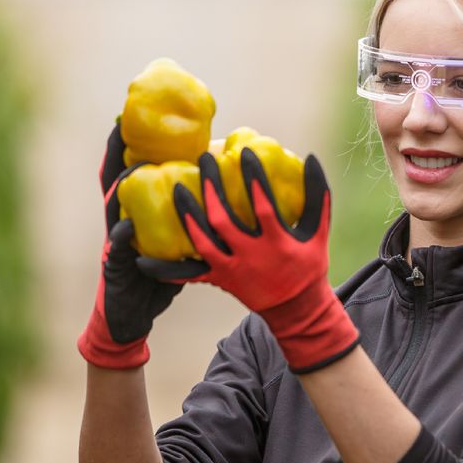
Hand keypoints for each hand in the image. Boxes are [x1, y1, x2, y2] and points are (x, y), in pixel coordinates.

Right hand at [76, 123, 182, 368]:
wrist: (130, 317)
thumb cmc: (155, 280)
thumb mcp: (176, 247)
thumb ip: (193, 225)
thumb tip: (228, 200)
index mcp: (137, 214)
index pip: (132, 173)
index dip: (131, 147)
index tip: (133, 116)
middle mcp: (120, 221)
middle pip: (115, 179)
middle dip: (117, 152)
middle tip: (121, 124)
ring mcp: (113, 242)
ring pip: (112, 207)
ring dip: (119, 187)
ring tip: (129, 168)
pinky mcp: (114, 267)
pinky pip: (116, 249)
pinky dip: (120, 237)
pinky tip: (125, 226)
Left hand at [138, 149, 358, 372]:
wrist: (296, 309)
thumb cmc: (308, 265)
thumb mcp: (319, 233)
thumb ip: (317, 196)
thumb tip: (311, 158)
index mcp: (277, 242)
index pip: (263, 205)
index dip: (253, 178)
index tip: (242, 153)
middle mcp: (252, 256)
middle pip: (224, 219)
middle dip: (211, 188)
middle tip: (203, 159)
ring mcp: (232, 270)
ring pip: (203, 241)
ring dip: (187, 215)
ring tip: (176, 188)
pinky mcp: (219, 280)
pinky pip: (189, 275)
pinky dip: (166, 270)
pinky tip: (143, 259)